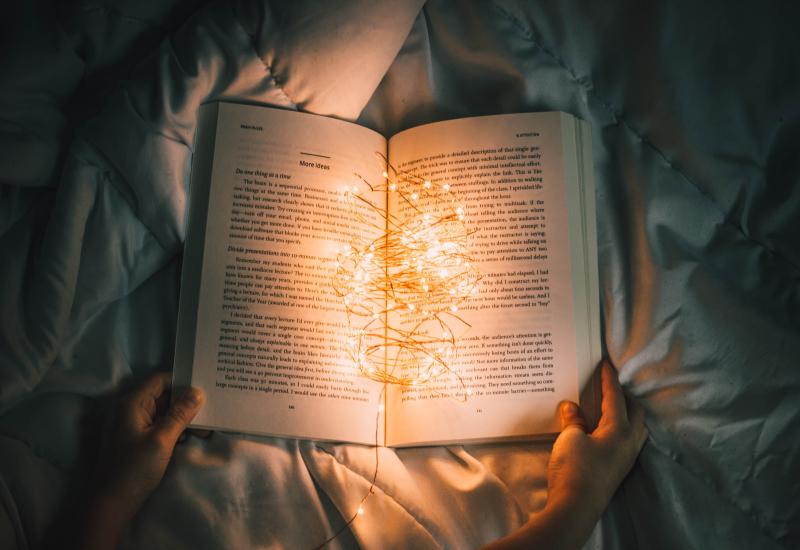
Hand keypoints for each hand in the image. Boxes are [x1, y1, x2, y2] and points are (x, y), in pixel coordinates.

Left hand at [82, 372, 204, 549]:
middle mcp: (130, 409)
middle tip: (210, 408)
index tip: (205, 386)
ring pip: (163, 411)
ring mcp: (132, 424)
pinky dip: (175, 428)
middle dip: (186, 401)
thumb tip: (197, 392)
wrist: (112, 503)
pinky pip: (159, 424)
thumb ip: (180, 414)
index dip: (181, 381)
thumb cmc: (134, 469)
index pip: (160, 380)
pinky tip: (191, 436)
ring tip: (205, 427)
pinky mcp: (137, 438)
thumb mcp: (161, 440)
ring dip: (183, 417)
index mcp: (132, 403)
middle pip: (162, 395)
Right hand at [484, 361, 647, 549]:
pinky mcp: (617, 470)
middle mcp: (629, 443)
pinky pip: (625, 442)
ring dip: (626, 415)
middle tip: (611, 386)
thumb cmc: (575, 469)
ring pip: (634, 429)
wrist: (575, 507)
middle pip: (634, 413)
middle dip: (625, 397)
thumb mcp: (570, 438)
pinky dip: (619, 430)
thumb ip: (573, 420)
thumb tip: (572, 407)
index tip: (607, 364)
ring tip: (613, 407)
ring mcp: (625, 459)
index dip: (609, 380)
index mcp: (620, 430)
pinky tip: (605, 432)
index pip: (616, 398)